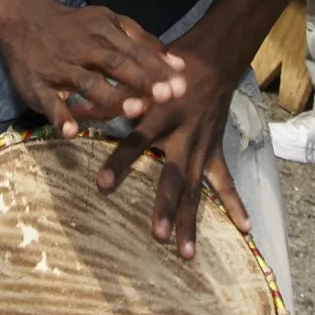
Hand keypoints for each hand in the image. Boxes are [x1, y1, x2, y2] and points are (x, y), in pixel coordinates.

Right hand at [0, 0, 187, 137]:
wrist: (25, 18)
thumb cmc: (77, 26)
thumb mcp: (110, 24)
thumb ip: (144, 43)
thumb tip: (179, 64)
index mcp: (104, 33)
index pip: (135, 52)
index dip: (158, 69)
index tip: (180, 87)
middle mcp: (84, 49)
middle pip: (115, 64)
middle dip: (141, 81)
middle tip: (165, 97)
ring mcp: (60, 67)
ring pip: (87, 82)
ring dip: (110, 96)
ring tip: (133, 111)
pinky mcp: (37, 84)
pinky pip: (48, 101)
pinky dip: (59, 115)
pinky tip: (71, 131)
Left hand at [95, 32, 251, 261]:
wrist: (212, 61)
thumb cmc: (165, 70)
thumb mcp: (138, 78)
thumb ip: (107, 98)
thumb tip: (69, 106)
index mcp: (160, 116)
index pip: (136, 142)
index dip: (120, 163)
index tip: (103, 186)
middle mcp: (183, 136)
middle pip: (174, 175)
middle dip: (166, 205)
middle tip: (157, 235)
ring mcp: (202, 148)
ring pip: (196, 190)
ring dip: (191, 221)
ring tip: (186, 253)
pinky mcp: (215, 152)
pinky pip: (225, 182)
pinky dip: (236, 205)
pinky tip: (245, 229)